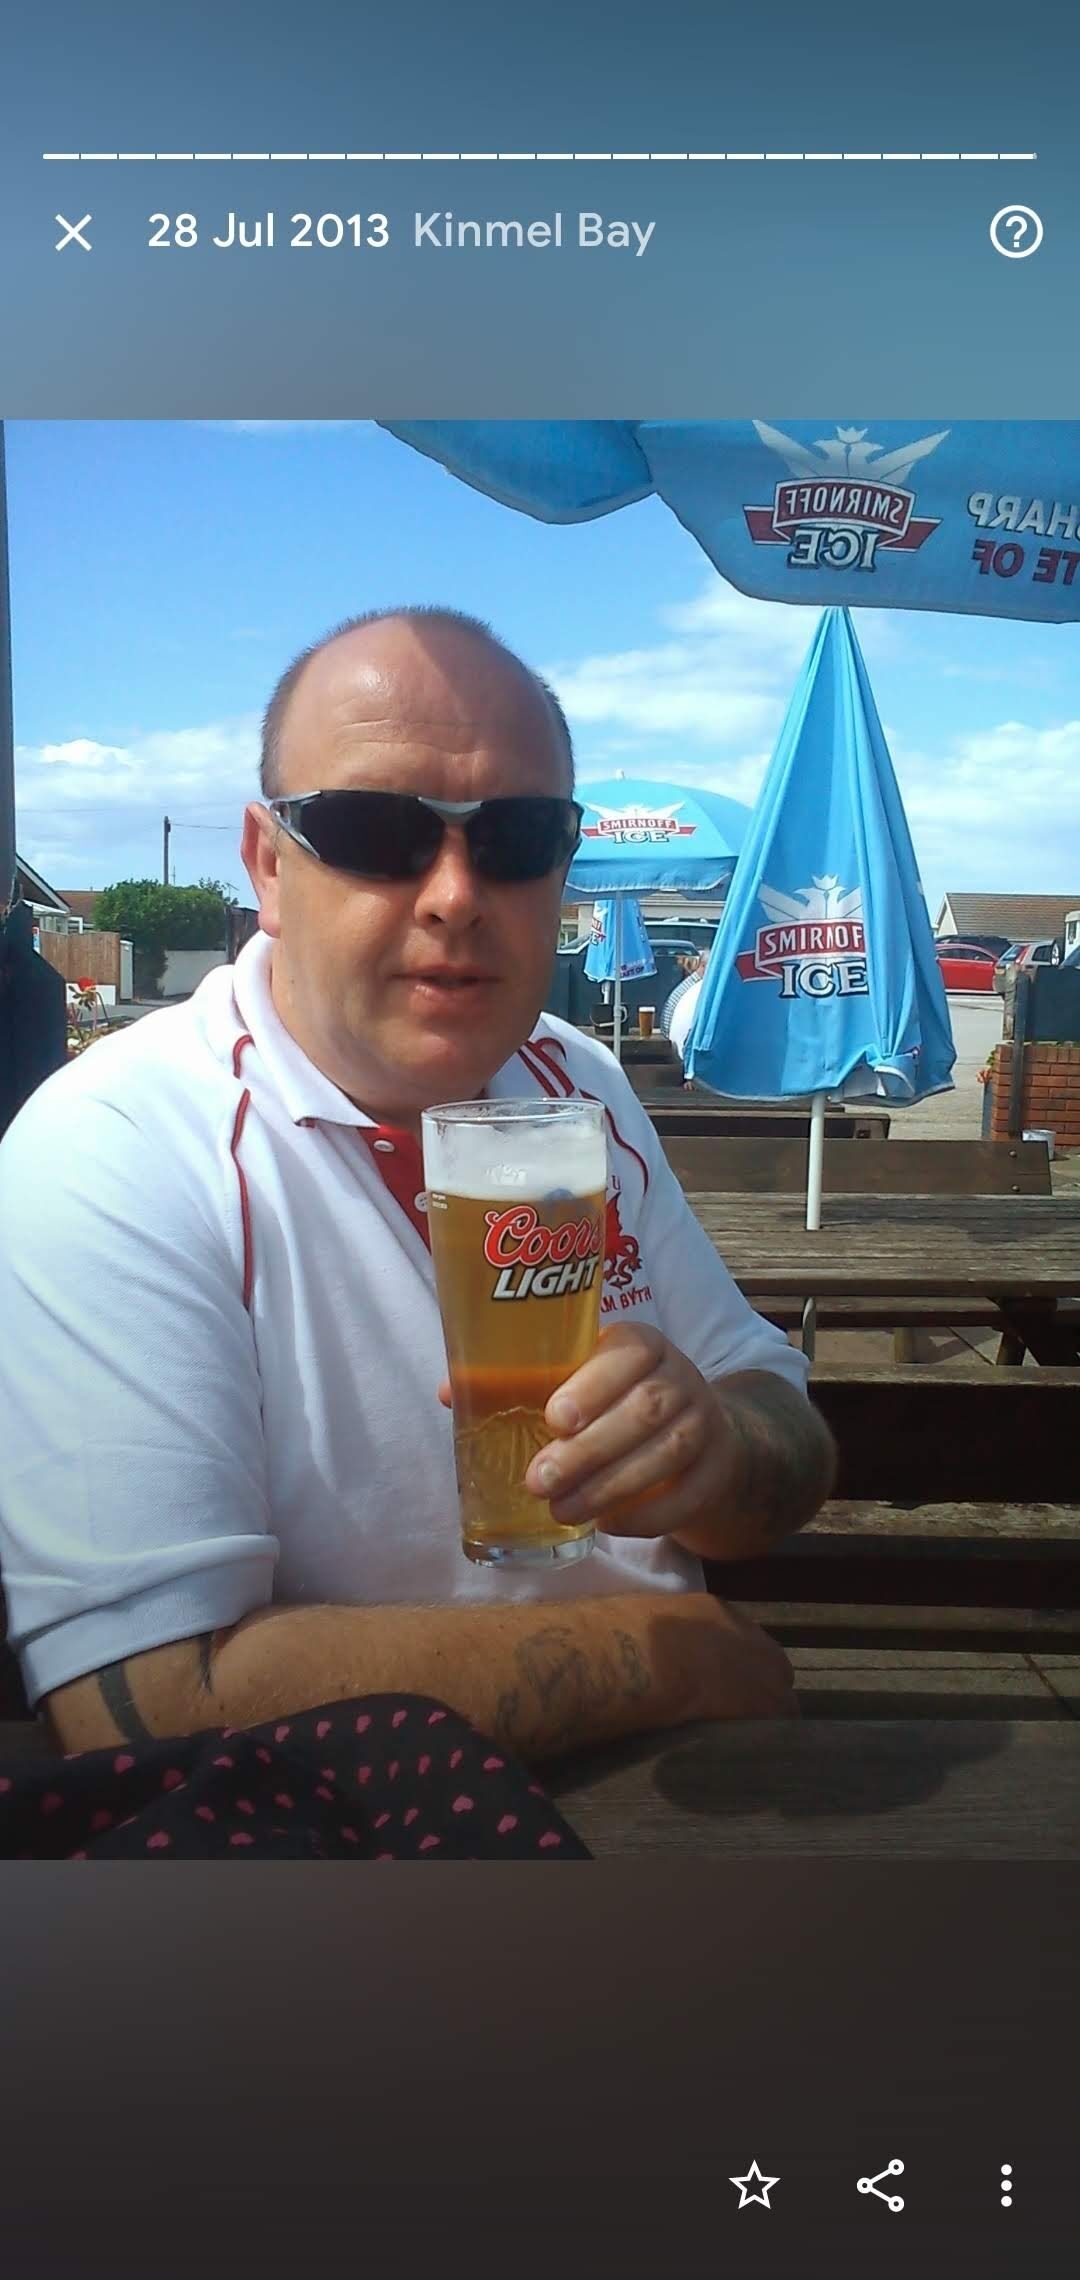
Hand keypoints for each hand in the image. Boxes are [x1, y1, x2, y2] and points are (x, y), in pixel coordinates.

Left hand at [520, 1323, 728, 1539]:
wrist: (697, 1436)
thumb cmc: (616, 1403)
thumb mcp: (583, 1381)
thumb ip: (525, 1384)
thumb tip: (450, 1392)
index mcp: (642, 1345)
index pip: (629, 1352)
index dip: (594, 1385)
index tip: (554, 1418)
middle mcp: (680, 1377)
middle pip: (644, 1409)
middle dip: (588, 1450)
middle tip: (539, 1480)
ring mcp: (706, 1423)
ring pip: (666, 1453)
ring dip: (610, 1487)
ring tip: (562, 1509)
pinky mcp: (719, 1469)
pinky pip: (688, 1495)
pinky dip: (646, 1516)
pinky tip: (606, 1525)